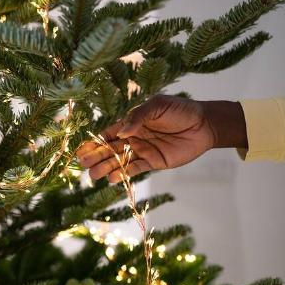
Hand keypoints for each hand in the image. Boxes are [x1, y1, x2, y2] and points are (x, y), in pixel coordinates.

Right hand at [76, 95, 245, 181]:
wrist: (203, 124)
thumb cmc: (180, 110)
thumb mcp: (157, 106)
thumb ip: (138, 117)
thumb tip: (121, 132)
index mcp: (131, 123)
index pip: (107, 133)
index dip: (94, 142)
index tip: (81, 150)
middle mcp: (133, 138)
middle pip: (110, 149)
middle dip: (96, 157)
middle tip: (83, 164)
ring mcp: (142, 151)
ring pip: (119, 161)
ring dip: (106, 168)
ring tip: (94, 176)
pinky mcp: (152, 162)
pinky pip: (135, 169)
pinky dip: (124, 174)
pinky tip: (113, 179)